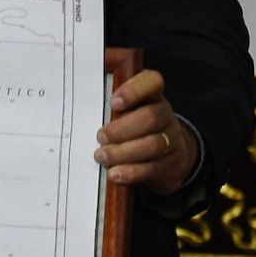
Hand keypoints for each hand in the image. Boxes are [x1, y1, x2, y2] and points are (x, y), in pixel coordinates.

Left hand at [94, 69, 196, 195]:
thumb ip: (108, 102)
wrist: (168, 155)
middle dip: (122, 129)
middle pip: (151, 117)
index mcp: (151, 96)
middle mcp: (164, 115)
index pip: (152, 82)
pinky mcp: (170, 164)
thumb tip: (84, 91)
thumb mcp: (125, 112)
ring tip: (102, 156)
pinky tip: (115, 173)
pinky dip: (132, 172)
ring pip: (153, 145)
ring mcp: (171, 140)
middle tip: (100, 137)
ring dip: (123, 153)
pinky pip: (153, 168)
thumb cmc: (134, 127)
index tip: (113, 103)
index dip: (134, 90)